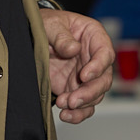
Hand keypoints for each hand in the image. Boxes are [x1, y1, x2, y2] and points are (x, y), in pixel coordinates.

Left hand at [39, 8, 114, 123]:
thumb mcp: (52, 24)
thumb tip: (73, 50)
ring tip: (64, 106)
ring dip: (82, 104)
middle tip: (73, 100)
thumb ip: (61, 36)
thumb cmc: (48, 24)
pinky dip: (77, 114)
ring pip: (95, 95)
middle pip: (103, 80)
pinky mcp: (74, 88)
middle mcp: (94, 59)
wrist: (34, 35)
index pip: (105, 53)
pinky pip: (83, 105)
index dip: (98, 66)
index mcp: (94, 37)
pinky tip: (66, 115)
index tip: (84, 76)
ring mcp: (85, 76)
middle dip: (90, 92)